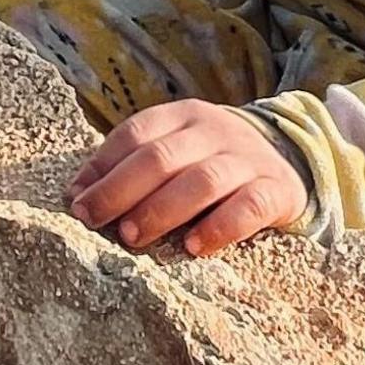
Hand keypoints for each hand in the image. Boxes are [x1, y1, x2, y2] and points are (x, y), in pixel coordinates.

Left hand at [68, 99, 305, 256]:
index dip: (102, 167)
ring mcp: (248, 159)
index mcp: (183, 116)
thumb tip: (76, 193)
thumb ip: (131, 166)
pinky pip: (248, 207)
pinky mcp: (276, 189)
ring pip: (201, 180)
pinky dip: (219, 227)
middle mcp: (215, 131)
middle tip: (95, 221)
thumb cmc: (211, 163)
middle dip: (122, 191)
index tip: (76, 201)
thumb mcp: (175, 151)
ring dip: (161, 210)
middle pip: (162, 157)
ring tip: (133, 236)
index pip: (136, 134)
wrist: (287, 161)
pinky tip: (193, 248)